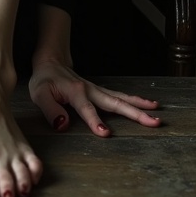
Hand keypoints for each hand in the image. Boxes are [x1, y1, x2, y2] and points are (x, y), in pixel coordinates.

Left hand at [28, 59, 160, 136]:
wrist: (50, 62)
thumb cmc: (44, 79)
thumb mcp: (39, 94)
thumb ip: (50, 109)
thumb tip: (63, 125)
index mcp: (75, 91)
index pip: (86, 109)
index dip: (95, 121)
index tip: (106, 134)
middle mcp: (90, 89)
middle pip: (114, 103)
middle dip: (134, 113)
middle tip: (153, 122)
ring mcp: (96, 89)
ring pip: (120, 98)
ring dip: (138, 105)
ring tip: (156, 112)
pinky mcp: (99, 91)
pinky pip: (118, 96)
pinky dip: (133, 100)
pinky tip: (146, 104)